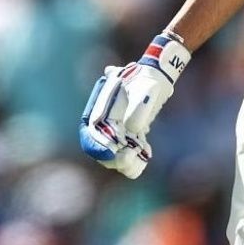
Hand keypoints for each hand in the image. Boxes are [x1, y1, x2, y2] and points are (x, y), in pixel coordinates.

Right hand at [78, 32, 190, 179]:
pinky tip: (147, 152)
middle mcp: (103, 125)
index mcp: (97, 112)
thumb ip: (136, 105)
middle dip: (114, 159)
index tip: (110, 153)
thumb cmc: (143, 82)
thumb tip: (133, 126)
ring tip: (140, 158)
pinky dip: (137, 160)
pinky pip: (128, 156)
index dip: (96, 147)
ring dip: (126, 163)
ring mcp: (116, 133)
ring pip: (115, 157)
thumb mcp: (140, 89)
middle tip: (130, 156)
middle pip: (102, 151)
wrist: (154, 81)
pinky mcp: (129, 139)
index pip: (89, 134)